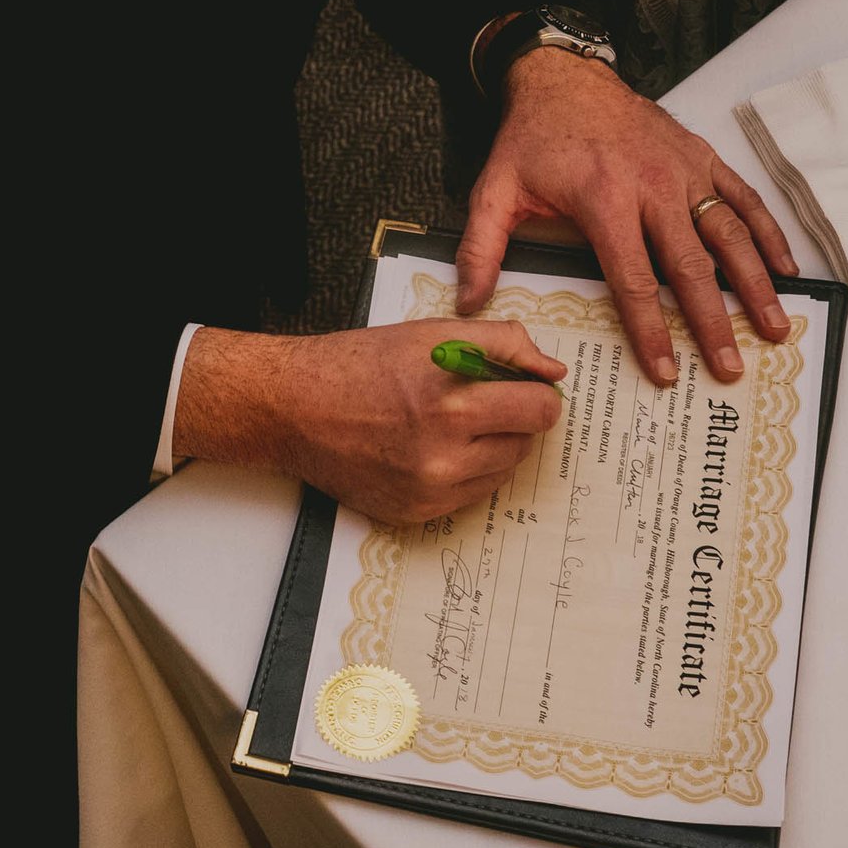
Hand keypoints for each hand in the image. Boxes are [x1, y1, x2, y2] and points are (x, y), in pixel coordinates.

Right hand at [179, 318, 565, 524]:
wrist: (293, 409)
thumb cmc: (359, 364)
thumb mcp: (431, 333)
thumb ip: (503, 343)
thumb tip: (554, 372)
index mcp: (450, 401)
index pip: (540, 408)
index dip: (535, 392)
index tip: (520, 385)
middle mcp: (443, 454)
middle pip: (527, 442)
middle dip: (513, 417)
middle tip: (479, 401)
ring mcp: (430, 491)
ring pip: (503, 470)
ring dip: (491, 446)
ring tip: (448, 423)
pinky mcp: (416, 514)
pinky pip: (472, 495)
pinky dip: (464, 471)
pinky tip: (429, 447)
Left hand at [455, 48, 797, 387]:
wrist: (564, 78)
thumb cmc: (533, 139)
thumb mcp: (496, 190)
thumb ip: (482, 248)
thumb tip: (471, 301)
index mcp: (604, 201)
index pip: (635, 281)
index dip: (652, 331)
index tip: (667, 371)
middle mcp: (652, 187)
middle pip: (692, 268)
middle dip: (714, 323)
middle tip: (731, 368)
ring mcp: (684, 170)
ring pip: (730, 235)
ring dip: (755, 284)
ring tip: (775, 328)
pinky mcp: (701, 157)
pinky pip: (744, 198)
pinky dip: (768, 233)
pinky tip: (785, 269)